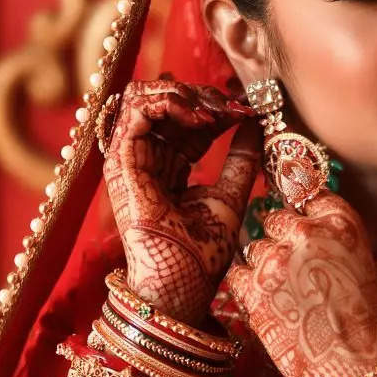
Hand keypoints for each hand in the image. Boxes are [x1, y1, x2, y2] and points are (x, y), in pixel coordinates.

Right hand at [103, 78, 260, 324]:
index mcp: (168, 166)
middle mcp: (145, 159)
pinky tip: (199, 116)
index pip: (186, 118)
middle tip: (234, 105)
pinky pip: (134, 113)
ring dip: (184, 93)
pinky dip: (167, 102)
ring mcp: (130, 161)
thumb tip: (254, 122)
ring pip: (142, 98)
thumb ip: (240, 158)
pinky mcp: (122, 164)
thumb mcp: (230, 194)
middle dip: (202, 94)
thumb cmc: (203, 252)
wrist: (184, 283)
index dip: (216, 106)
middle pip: (164, 102)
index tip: (248, 109)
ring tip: (216, 109)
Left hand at [224, 191, 376, 376]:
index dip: (305, 213)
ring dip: (264, 266)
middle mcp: (305, 234)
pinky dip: (247, 287)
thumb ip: (334, 244)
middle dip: (282, 239)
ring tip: (284, 295)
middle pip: (276, 219)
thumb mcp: (364, 269)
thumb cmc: (372, 328)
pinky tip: (266, 304)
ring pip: (255, 248)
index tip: (303, 224)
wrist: (361, 371)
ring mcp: (275, 261)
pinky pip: (236, 274)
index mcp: (341, 224)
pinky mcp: (251, 291)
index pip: (310, 194)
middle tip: (293, 269)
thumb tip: (309, 238)